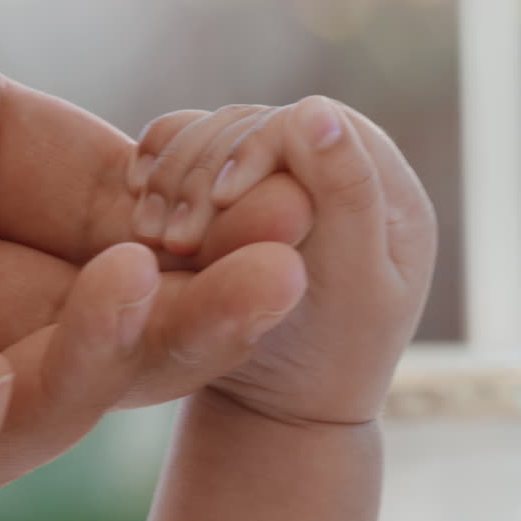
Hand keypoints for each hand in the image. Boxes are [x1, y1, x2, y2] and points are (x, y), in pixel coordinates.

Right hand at [138, 97, 437, 422]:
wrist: (281, 412)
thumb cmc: (326, 360)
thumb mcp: (351, 284)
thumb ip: (346, 196)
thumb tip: (319, 108)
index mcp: (385, 189)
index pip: (320, 125)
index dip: (262, 147)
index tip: (218, 202)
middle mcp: (337, 171)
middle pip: (263, 122)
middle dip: (209, 167)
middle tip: (172, 238)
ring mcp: (285, 178)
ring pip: (222, 131)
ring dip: (176, 172)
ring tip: (148, 232)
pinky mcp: (240, 193)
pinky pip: (194, 149)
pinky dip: (161, 162)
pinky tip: (135, 189)